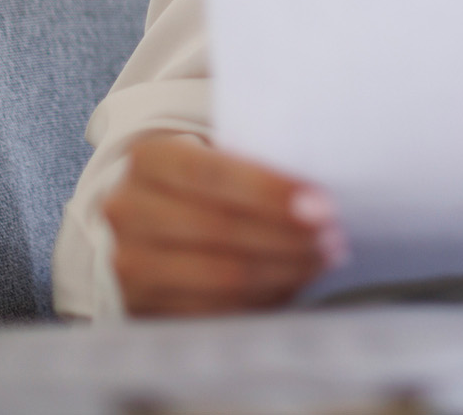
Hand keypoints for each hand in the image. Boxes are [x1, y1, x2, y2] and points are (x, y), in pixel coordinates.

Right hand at [103, 133, 346, 314]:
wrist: (156, 216)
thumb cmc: (208, 181)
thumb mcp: (220, 152)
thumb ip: (259, 159)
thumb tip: (319, 189)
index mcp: (150, 159)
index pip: (213, 175)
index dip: (270, 192)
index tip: (323, 206)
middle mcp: (129, 209)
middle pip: (220, 228)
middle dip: (287, 236)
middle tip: (334, 238)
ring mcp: (131, 262)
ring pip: (220, 275)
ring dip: (284, 269)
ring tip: (323, 259)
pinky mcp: (144, 305)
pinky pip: (215, 310)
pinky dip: (263, 298)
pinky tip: (295, 282)